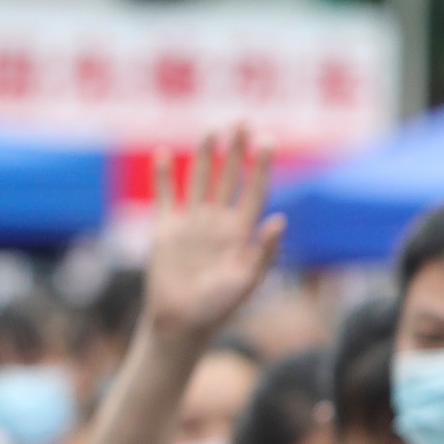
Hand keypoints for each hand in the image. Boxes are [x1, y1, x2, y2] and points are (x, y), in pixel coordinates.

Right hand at [142, 131, 279, 345]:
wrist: (181, 322)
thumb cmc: (218, 308)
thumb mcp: (248, 282)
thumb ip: (265, 251)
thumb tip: (280, 219)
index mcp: (241, 232)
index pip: (253, 190)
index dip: (260, 166)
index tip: (267, 141)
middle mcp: (218, 222)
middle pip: (229, 178)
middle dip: (236, 151)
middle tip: (242, 122)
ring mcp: (192, 224)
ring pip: (200, 181)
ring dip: (206, 156)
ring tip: (212, 130)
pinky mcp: (166, 230)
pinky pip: (166, 196)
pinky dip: (164, 176)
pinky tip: (164, 154)